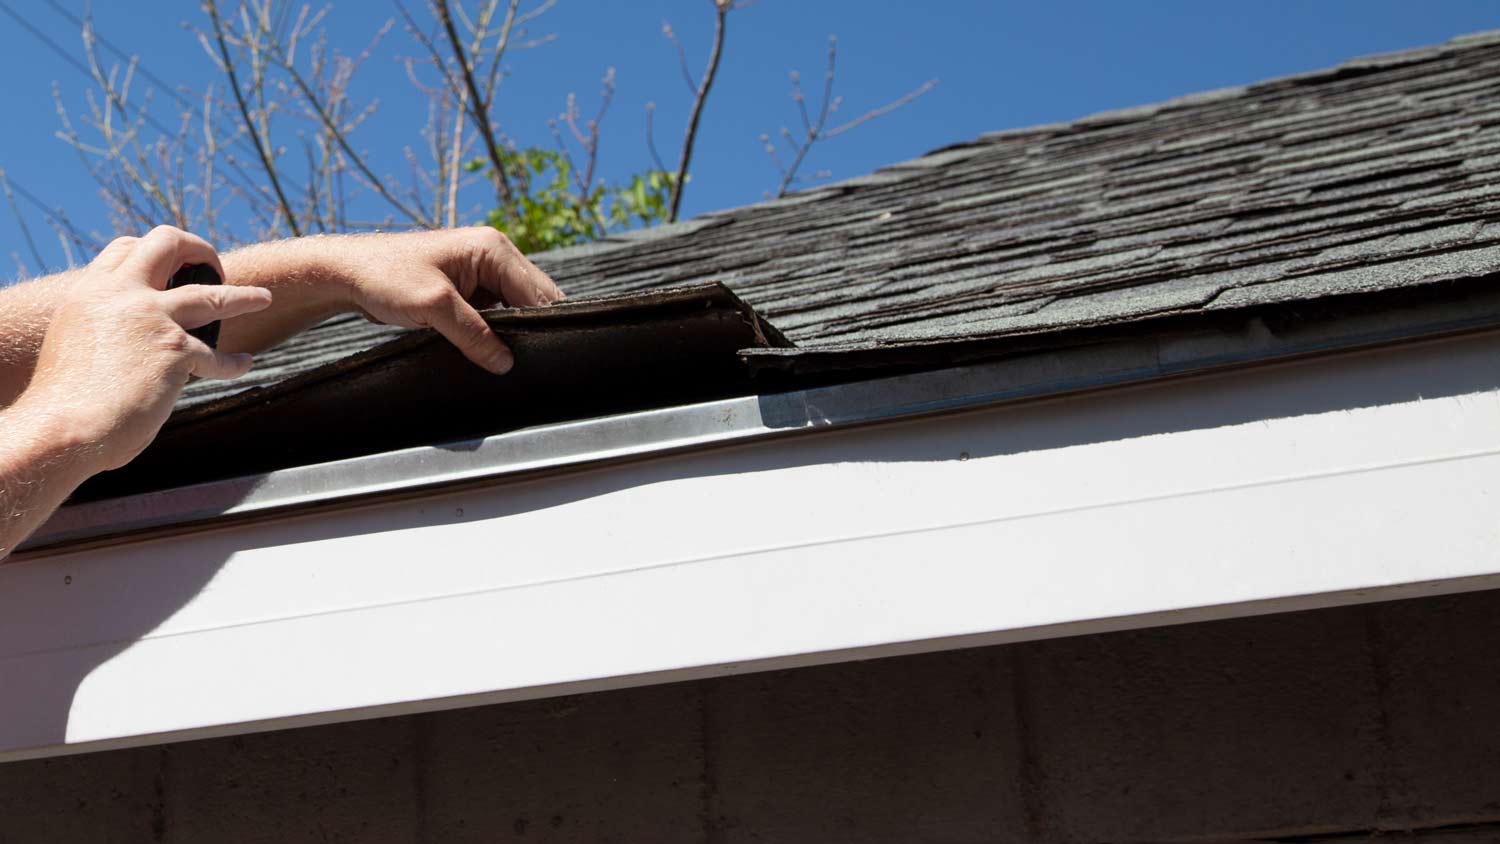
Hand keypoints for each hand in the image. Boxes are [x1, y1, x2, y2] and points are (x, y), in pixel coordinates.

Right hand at [23, 226, 271, 472]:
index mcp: (89, 291)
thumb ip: (105, 329)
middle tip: (215, 267)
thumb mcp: (76, 344)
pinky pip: (217, 357)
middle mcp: (121, 294)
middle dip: (199, 249)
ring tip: (264, 298)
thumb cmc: (64, 401)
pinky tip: (243, 364)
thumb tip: (131, 339)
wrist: (62, 429)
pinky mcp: (176, 351)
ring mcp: (152, 318)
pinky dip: (233, 363)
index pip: (126, 248)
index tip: (172, 265)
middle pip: (168, 242)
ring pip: (212, 295)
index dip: (153, 251)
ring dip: (242, 296)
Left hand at [329, 227, 562, 373]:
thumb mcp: (434, 307)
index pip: (538, 292)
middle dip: (529, 328)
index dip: (542, 325)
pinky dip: (495, 332)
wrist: (346, 273)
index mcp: (493, 248)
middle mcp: (494, 256)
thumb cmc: (384, 276)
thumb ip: (474, 335)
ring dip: (511, 332)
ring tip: (505, 357)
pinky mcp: (469, 290)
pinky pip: (496, 314)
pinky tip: (490, 350)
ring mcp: (482, 273)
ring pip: (515, 309)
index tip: (540, 356)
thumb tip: (505, 363)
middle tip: (524, 361)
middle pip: (533, 299)